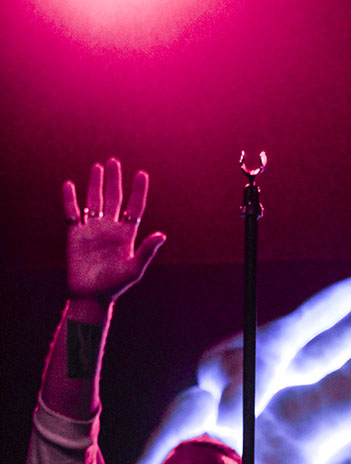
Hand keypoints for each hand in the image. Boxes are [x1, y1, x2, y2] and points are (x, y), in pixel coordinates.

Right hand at [63, 158, 165, 303]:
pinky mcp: (75, 235)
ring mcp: (92, 230)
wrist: (90, 296)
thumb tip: (162, 235)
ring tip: (98, 167)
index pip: (134, 208)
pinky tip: (69, 185)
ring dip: (96, 185)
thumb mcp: (134, 269)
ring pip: (94, 201)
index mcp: (126, 235)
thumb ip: (147, 251)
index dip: (138, 191)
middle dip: (114, 181)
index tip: (142, 174)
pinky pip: (72, 213)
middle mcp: (110, 229)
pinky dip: (69, 199)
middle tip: (115, 161)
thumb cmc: (114, 286)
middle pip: (113, 199)